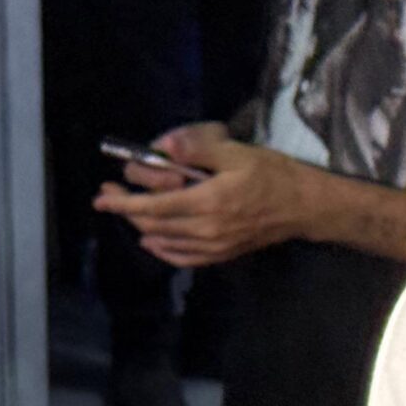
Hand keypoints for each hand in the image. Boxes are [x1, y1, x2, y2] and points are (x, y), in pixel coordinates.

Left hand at [94, 122, 318, 268]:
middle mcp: (206, 230)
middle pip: (154, 225)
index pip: (153, 206)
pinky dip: (164, 251)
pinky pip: (185, 258)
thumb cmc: (273, 174)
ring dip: (142, 228)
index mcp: (207, 202)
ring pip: (165, 242)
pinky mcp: (223, 254)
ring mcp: (214, 246)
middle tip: (110, 194)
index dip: (123, 203)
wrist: (304, 206)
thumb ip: (199, 148)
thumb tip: (164, 146)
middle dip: (126, 211)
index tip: (101, 197)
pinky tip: (154, 242)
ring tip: (128, 211)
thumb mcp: (237, 152)